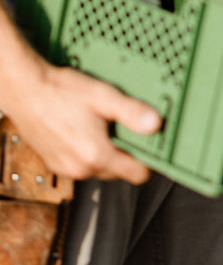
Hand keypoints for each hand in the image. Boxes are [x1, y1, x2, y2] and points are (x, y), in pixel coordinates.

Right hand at [2, 46, 160, 183]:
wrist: (25, 90)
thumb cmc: (60, 91)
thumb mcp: (103, 96)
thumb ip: (131, 112)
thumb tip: (155, 124)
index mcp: (96, 155)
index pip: (137, 174)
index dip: (150, 160)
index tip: (153, 145)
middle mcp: (81, 168)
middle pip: (120, 171)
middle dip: (127, 152)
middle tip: (126, 126)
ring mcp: (66, 168)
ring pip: (100, 168)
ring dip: (107, 152)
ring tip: (103, 124)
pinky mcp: (55, 163)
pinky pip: (82, 164)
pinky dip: (88, 151)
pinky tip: (85, 128)